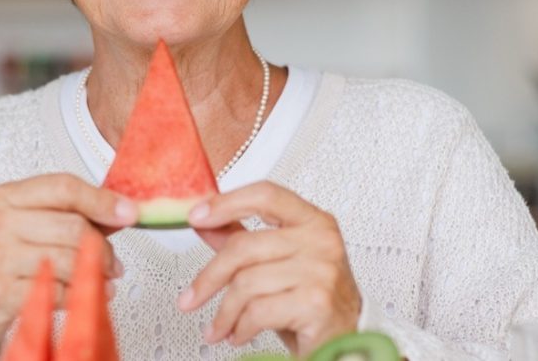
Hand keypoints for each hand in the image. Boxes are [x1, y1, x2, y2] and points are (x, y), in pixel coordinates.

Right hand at [0, 173, 137, 356]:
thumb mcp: (16, 227)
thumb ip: (60, 215)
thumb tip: (116, 210)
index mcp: (1, 197)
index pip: (63, 187)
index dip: (101, 199)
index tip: (128, 212)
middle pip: (72, 225)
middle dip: (102, 247)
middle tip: (113, 262)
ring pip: (69, 258)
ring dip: (96, 273)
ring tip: (103, 280)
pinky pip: (57, 291)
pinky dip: (79, 295)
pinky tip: (84, 296)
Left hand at [177, 181, 361, 356]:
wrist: (347, 342)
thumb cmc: (313, 302)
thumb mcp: (277, 265)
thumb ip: (243, 239)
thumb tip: (205, 222)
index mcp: (313, 221)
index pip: (265, 195)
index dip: (226, 202)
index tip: (196, 216)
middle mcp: (321, 241)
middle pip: (244, 246)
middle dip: (209, 277)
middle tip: (190, 297)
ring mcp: (321, 271)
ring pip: (246, 282)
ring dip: (224, 312)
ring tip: (219, 326)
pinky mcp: (316, 303)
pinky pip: (258, 311)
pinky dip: (240, 328)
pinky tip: (239, 334)